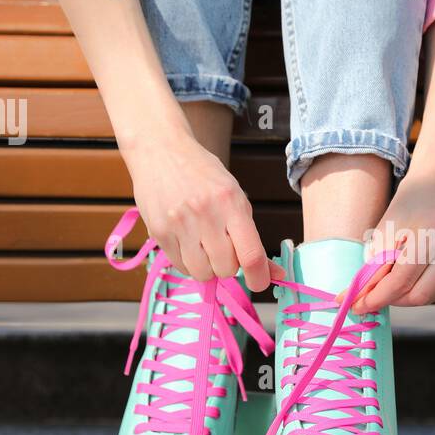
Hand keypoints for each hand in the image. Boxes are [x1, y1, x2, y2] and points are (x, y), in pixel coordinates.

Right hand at [122, 126, 275, 290]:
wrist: (161, 151)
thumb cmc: (203, 175)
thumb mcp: (234, 196)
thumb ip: (252, 236)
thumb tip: (275, 274)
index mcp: (232, 203)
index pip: (251, 254)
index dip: (259, 277)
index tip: (259, 283)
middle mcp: (206, 214)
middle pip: (226, 268)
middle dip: (229, 265)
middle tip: (223, 248)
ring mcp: (180, 224)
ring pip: (202, 273)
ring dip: (208, 267)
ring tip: (204, 246)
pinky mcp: (159, 232)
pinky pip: (180, 266)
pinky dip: (188, 262)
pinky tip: (187, 242)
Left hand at [349, 165, 434, 312]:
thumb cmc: (409, 205)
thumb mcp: (384, 230)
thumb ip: (375, 266)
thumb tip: (362, 299)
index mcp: (433, 231)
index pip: (402, 279)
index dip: (377, 297)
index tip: (357, 305)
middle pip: (419, 295)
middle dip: (392, 300)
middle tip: (373, 296)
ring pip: (432, 296)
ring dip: (407, 295)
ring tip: (393, 279)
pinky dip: (423, 288)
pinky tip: (415, 273)